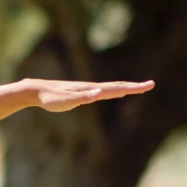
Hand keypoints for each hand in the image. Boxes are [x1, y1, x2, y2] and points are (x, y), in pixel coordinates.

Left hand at [25, 78, 154, 112]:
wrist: (36, 90)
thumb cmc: (50, 98)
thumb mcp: (65, 101)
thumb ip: (82, 98)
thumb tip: (99, 93)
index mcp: (91, 89)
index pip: (116, 88)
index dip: (133, 88)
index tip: (148, 85)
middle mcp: (92, 87)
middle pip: (117, 86)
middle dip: (134, 87)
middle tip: (150, 85)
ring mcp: (87, 89)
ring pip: (111, 88)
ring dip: (126, 88)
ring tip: (138, 88)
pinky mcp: (82, 92)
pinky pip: (103, 91)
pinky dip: (114, 91)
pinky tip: (116, 93)